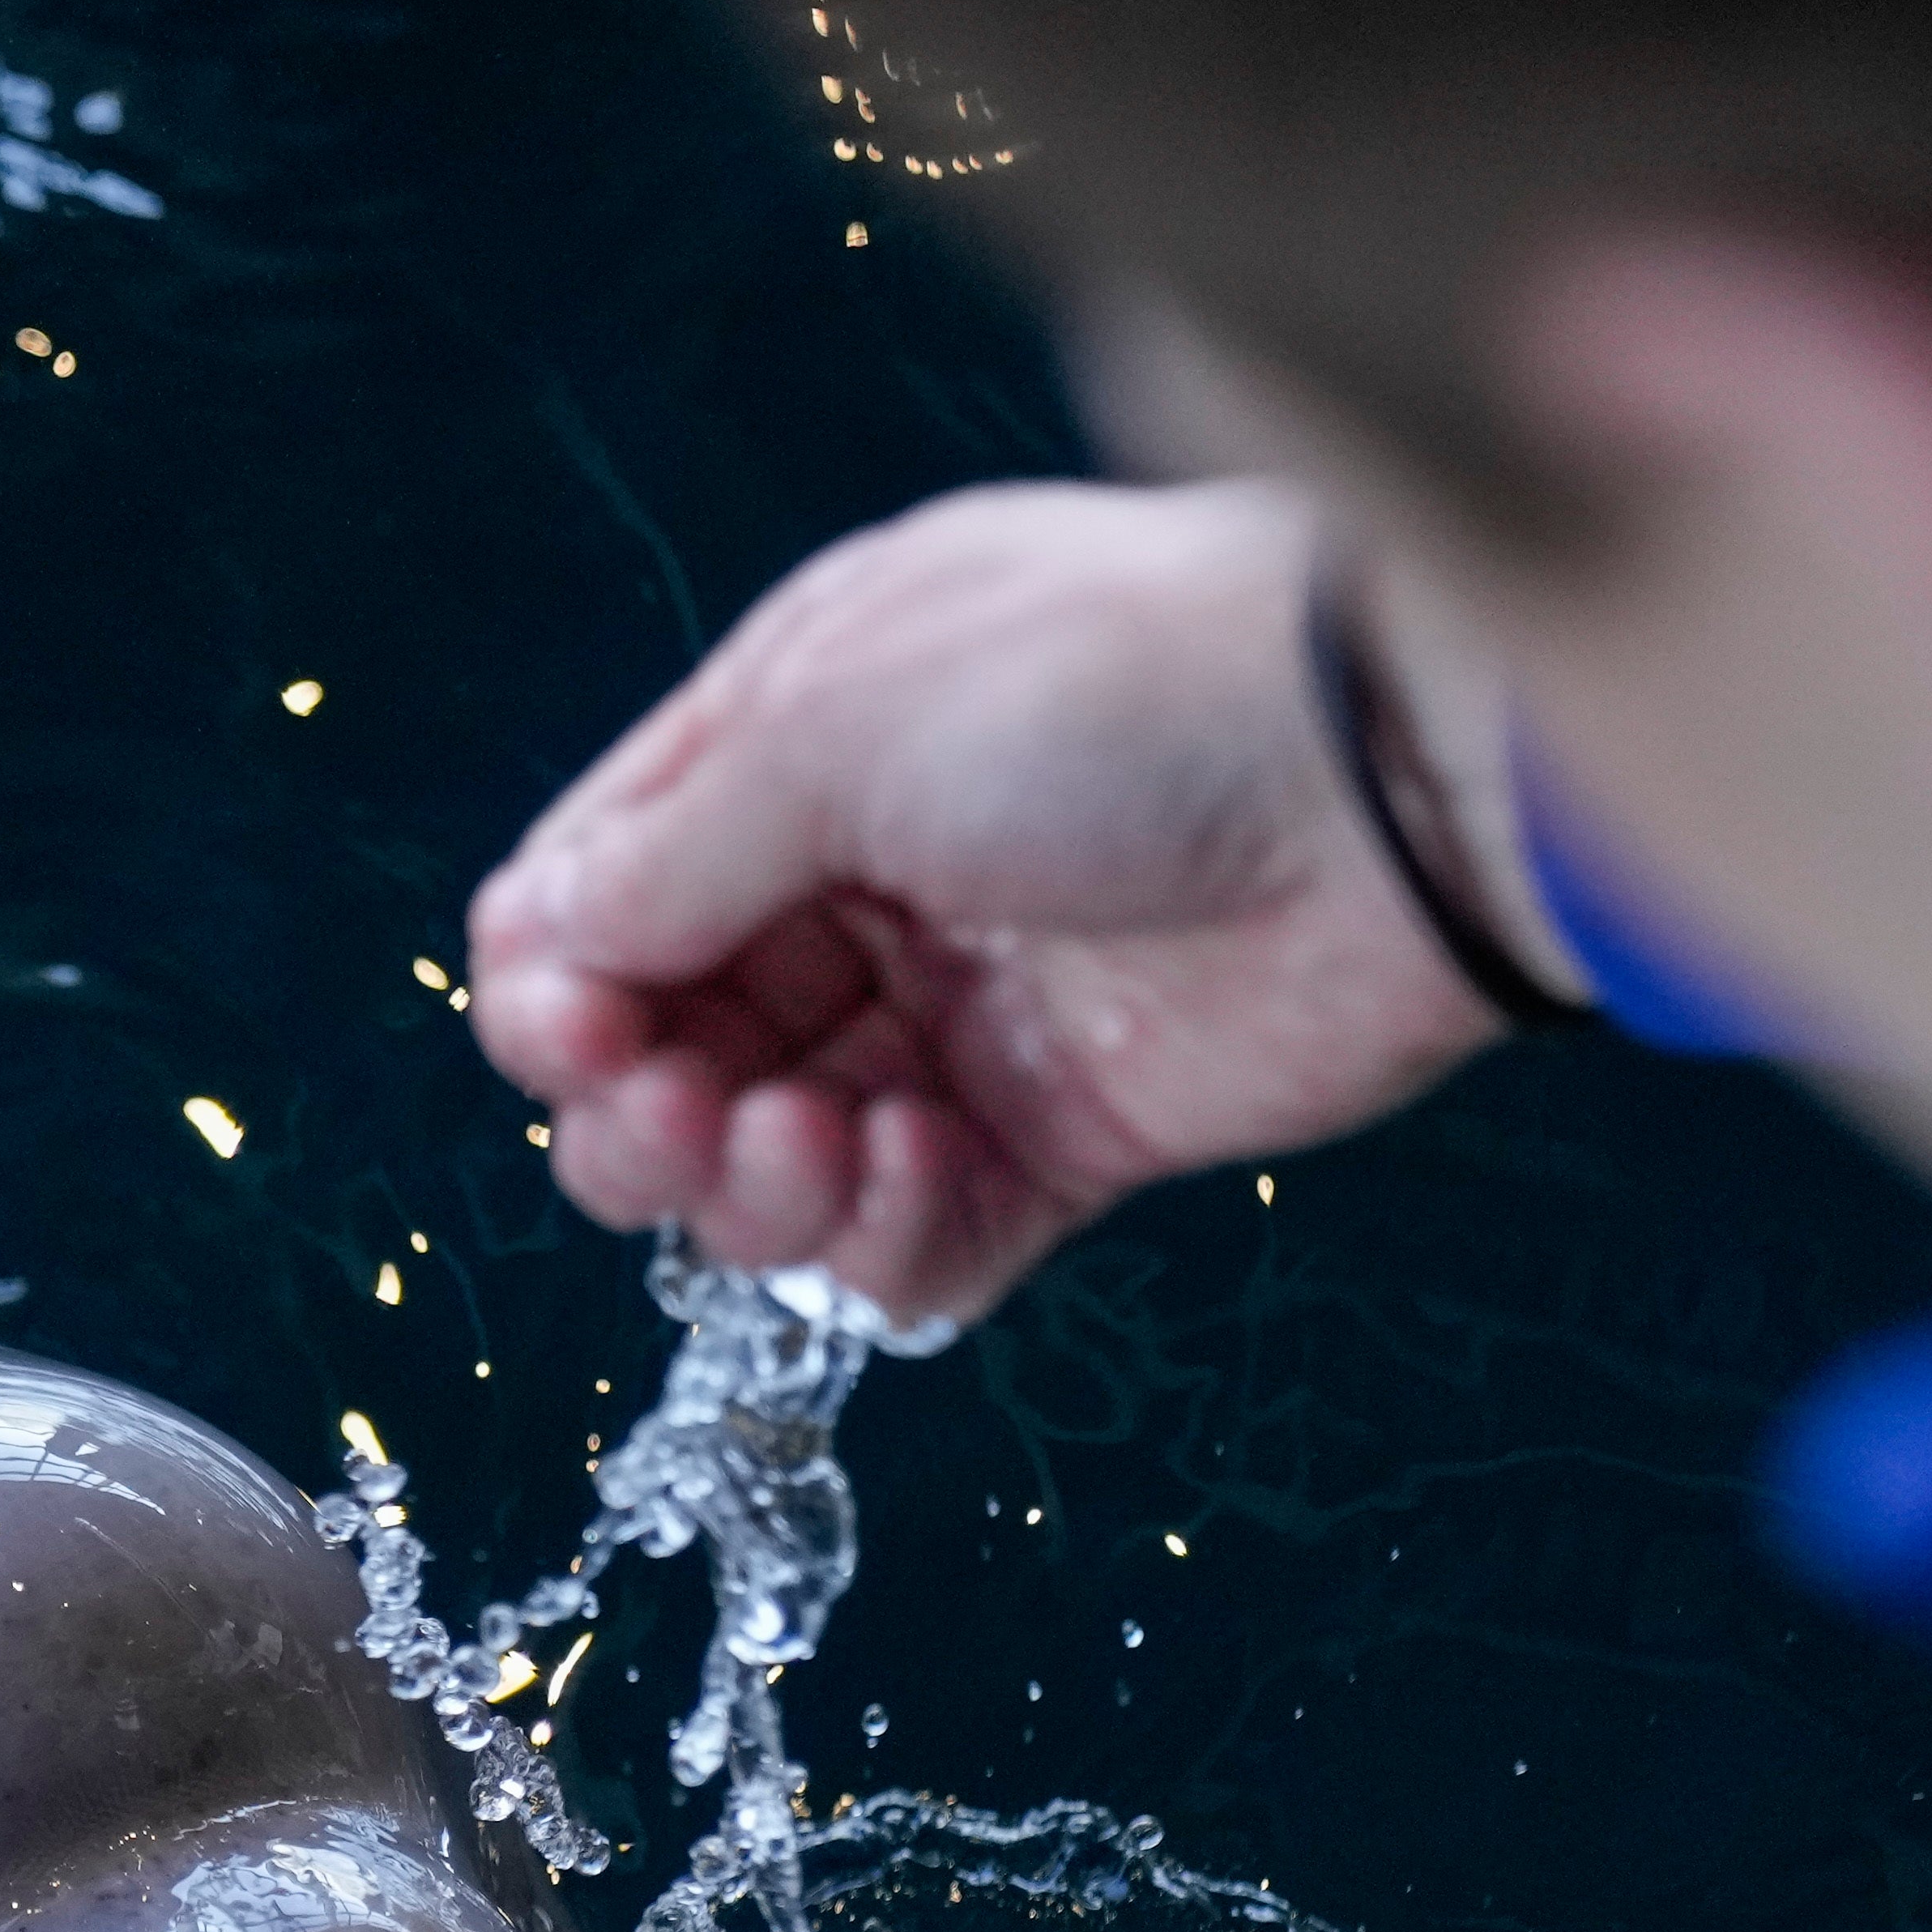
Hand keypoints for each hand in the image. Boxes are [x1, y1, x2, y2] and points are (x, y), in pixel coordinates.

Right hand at [469, 480, 1524, 1325]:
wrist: (1390, 770)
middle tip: (679, 1109)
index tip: (580, 1032)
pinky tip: (912, 1176)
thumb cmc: (1120, 684)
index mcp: (793, 749)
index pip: (597, 901)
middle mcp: (863, 886)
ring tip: (811, 1141)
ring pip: (769, 1166)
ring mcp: (962, 1019)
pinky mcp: (1062, 1134)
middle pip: (664, 1051)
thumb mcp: (838, 722)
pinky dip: (878, 1243)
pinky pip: (914, 1247)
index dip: (558, 990)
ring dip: (750, 1186)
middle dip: (636, 1108)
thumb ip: (670, 858)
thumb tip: (542, 956)